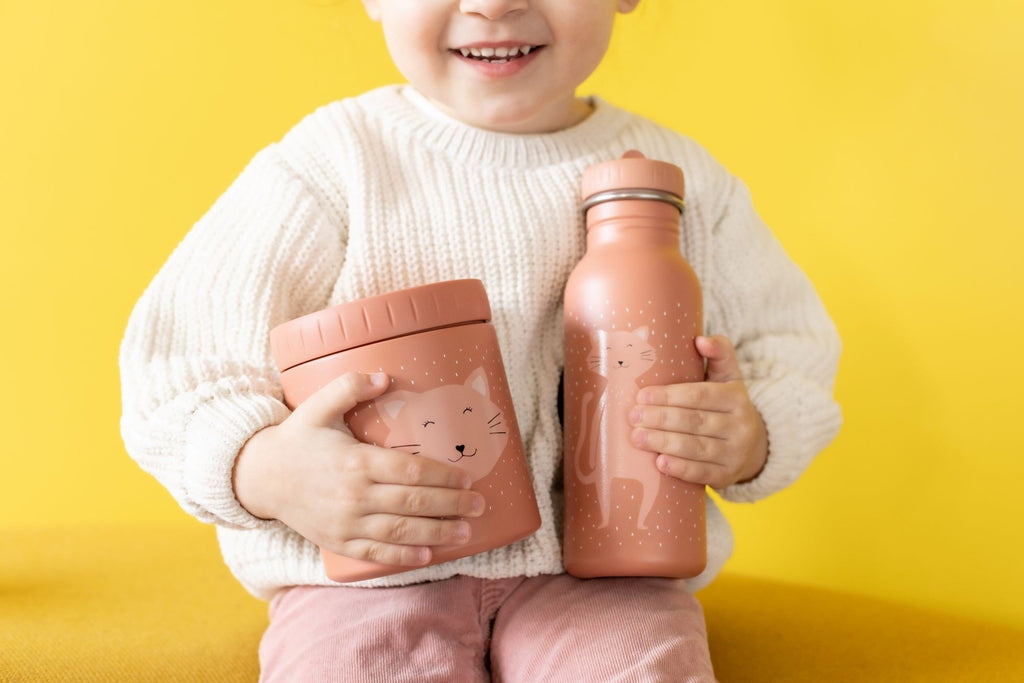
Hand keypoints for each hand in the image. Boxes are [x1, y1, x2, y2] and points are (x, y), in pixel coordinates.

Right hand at [232, 372, 485, 566]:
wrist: (260, 477)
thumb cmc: (297, 438)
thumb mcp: (318, 406)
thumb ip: (350, 386)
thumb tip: (384, 376)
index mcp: (355, 462)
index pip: (410, 472)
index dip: (443, 476)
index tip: (467, 477)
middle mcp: (354, 495)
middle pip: (413, 503)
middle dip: (452, 505)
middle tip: (479, 505)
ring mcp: (346, 523)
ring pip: (401, 532)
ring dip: (437, 533)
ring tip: (466, 532)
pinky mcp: (338, 541)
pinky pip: (375, 553)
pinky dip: (403, 557)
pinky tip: (428, 555)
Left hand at [629, 335, 767, 487]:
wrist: (754, 445)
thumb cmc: (728, 405)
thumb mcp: (729, 377)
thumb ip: (719, 352)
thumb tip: (700, 339)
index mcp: (736, 397)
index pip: (700, 396)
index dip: (670, 396)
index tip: (642, 395)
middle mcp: (740, 426)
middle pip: (695, 422)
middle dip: (661, 419)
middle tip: (633, 416)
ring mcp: (735, 454)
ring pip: (696, 448)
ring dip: (663, 443)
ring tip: (637, 437)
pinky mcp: (727, 476)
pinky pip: (702, 474)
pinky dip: (680, 469)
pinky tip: (660, 463)